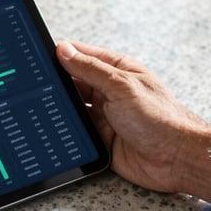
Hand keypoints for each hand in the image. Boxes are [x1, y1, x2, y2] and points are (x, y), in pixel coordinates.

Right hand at [56, 41, 210, 201]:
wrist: (175, 159)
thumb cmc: (160, 119)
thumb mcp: (121, 86)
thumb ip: (91, 68)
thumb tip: (65, 51)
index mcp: (117, 70)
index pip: (83, 56)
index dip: (62, 54)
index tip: (40, 56)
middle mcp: (109, 90)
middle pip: (73, 81)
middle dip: (57, 82)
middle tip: (36, 83)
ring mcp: (103, 114)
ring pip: (72, 106)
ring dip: (61, 106)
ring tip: (43, 104)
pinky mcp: (99, 136)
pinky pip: (76, 129)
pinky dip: (65, 127)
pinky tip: (54, 125)